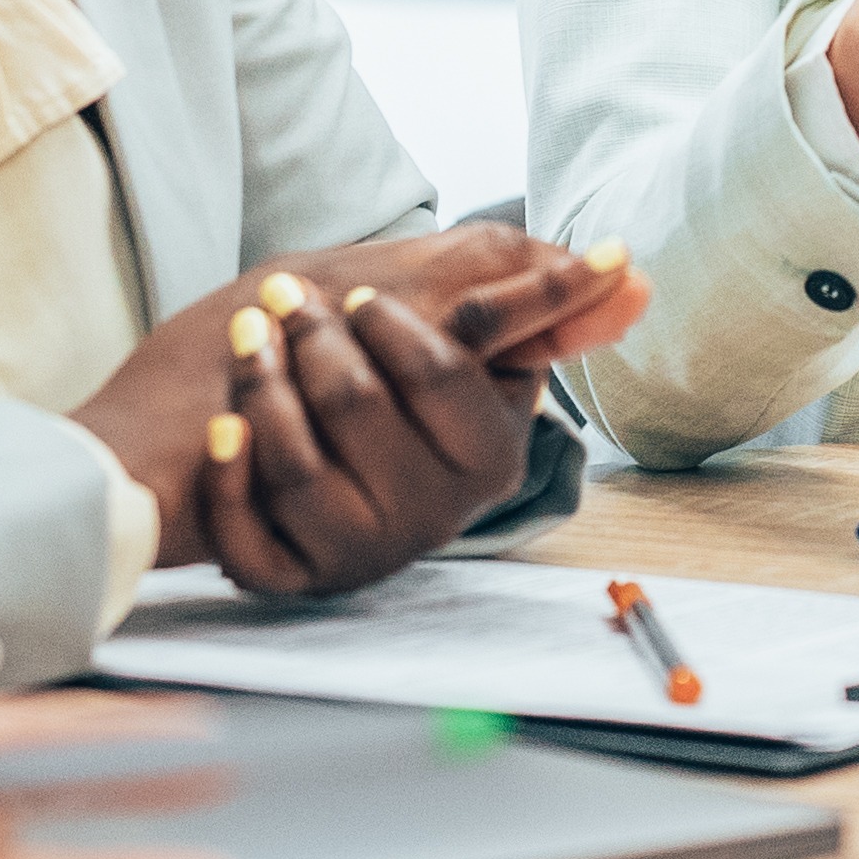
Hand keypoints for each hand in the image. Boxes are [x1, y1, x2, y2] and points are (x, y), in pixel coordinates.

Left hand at [81, 226, 645, 595]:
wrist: (235, 426)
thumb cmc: (351, 361)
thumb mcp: (448, 316)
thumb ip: (534, 300)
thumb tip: (635, 279)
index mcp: (488, 454)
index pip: (443, 374)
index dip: (388, 323)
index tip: (355, 292)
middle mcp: (433, 515)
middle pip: (360, 408)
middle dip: (311, 338)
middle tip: (282, 300)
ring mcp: (360, 551)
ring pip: (299, 466)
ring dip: (260, 389)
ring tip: (247, 341)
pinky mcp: (291, 578)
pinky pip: (250, 532)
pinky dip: (229, 471)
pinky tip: (222, 427)